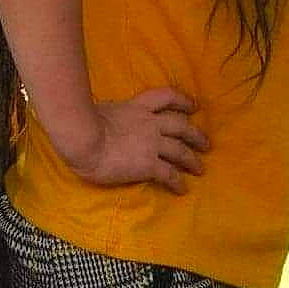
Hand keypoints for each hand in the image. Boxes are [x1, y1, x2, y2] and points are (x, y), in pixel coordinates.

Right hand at [69, 88, 207, 190]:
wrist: (83, 139)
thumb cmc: (82, 124)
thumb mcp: (103, 110)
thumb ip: (114, 114)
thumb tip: (109, 117)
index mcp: (137, 107)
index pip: (166, 97)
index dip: (182, 101)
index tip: (193, 106)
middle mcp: (150, 124)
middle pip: (181, 126)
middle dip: (196, 135)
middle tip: (205, 144)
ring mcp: (152, 144)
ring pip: (181, 151)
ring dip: (193, 160)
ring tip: (200, 168)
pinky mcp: (148, 165)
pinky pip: (169, 174)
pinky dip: (178, 182)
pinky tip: (182, 189)